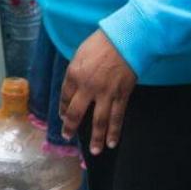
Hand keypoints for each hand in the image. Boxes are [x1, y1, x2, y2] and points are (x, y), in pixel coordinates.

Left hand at [60, 30, 136, 155]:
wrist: (127, 38)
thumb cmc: (102, 42)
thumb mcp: (80, 53)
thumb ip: (76, 71)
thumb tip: (75, 84)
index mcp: (74, 74)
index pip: (65, 97)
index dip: (63, 108)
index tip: (63, 116)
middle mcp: (87, 88)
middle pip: (76, 113)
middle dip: (71, 127)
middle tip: (67, 137)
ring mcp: (106, 94)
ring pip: (99, 121)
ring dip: (96, 138)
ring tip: (95, 151)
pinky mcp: (122, 95)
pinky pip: (117, 117)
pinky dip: (115, 131)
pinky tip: (112, 142)